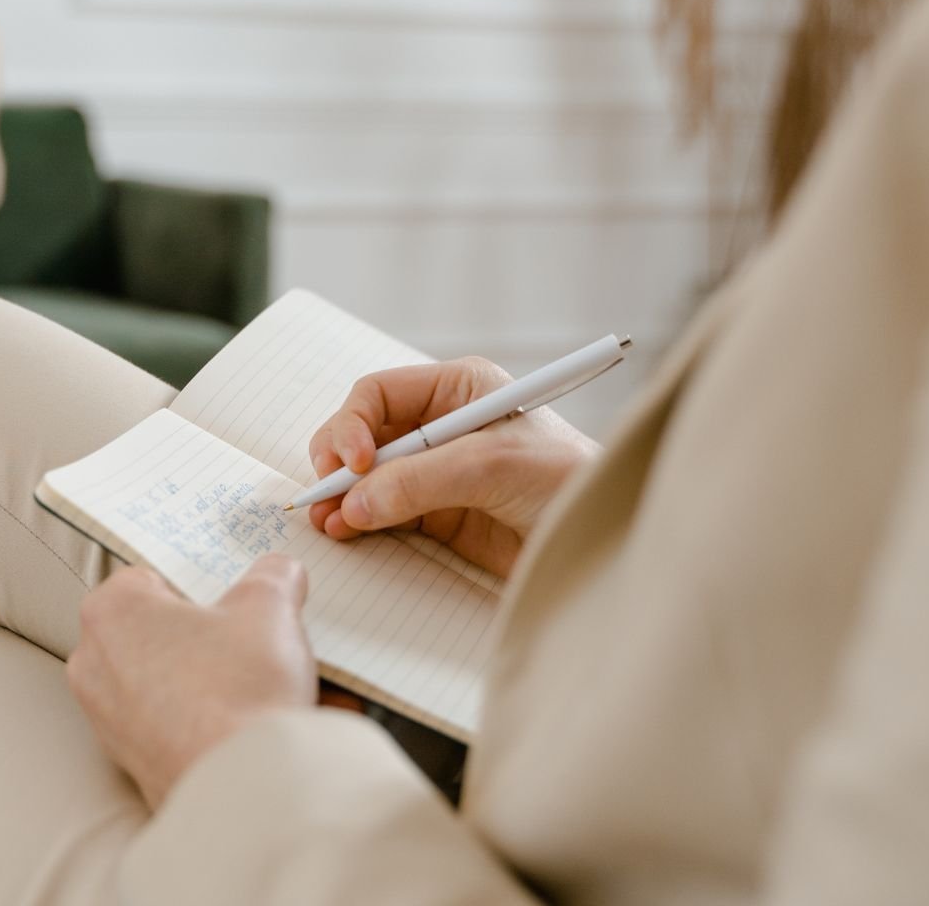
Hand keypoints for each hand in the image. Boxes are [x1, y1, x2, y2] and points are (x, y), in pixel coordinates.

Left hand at [66, 556, 316, 807]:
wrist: (243, 784)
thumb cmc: (240, 689)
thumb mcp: (270, 608)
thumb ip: (272, 577)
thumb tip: (279, 573)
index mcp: (112, 611)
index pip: (150, 577)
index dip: (196, 585)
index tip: (228, 597)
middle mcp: (93, 664)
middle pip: (152, 630)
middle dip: (195, 633)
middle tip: (244, 638)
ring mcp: (105, 719)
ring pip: (159, 679)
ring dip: (196, 677)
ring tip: (247, 683)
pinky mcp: (128, 762)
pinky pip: (164, 724)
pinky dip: (195, 720)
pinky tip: (236, 721)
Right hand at [306, 357, 598, 579]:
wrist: (602, 539)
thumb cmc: (566, 480)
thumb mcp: (491, 467)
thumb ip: (420, 481)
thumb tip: (356, 502)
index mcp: (457, 389)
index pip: (379, 394)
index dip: (353, 424)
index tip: (350, 463)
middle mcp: (440, 425)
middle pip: (363, 433)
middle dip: (339, 461)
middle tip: (326, 493)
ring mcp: (436, 471)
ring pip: (367, 476)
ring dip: (342, 495)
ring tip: (327, 521)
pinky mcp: (438, 514)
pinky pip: (383, 511)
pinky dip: (359, 520)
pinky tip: (346, 531)